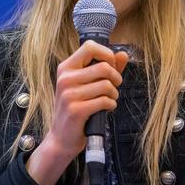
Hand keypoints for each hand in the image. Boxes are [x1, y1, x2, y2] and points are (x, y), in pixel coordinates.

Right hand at [26, 40, 127, 184]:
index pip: (90, 47)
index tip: (110, 67)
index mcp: (66, 68)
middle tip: (113, 87)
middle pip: (103, 67)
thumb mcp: (86, 85)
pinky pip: (105, 101)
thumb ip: (106, 68)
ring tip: (108, 99)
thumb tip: (123, 54)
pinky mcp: (76, 110)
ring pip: (106, 85)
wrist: (61, 137)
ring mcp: (69, 94)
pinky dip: (111, 105)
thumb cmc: (76, 108)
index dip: (106, 55)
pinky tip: (106, 108)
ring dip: (114, 94)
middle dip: (116, 78)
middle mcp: (65, 78)